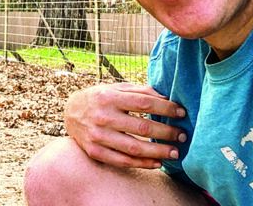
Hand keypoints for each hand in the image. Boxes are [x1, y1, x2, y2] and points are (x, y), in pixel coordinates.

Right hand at [64, 82, 186, 169]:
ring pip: (134, 148)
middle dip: (167, 132)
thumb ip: (139, 91)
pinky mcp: (95, 151)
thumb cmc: (99, 98)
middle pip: (142, 127)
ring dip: (159, 152)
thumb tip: (166, 97)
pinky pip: (123, 161)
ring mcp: (98, 136)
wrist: (70, 112)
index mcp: (109, 97)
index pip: (144, 103)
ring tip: (175, 152)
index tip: (181, 113)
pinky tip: (158, 162)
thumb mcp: (115, 88)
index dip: (166, 108)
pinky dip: (143, 164)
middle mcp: (103, 117)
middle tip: (182, 135)